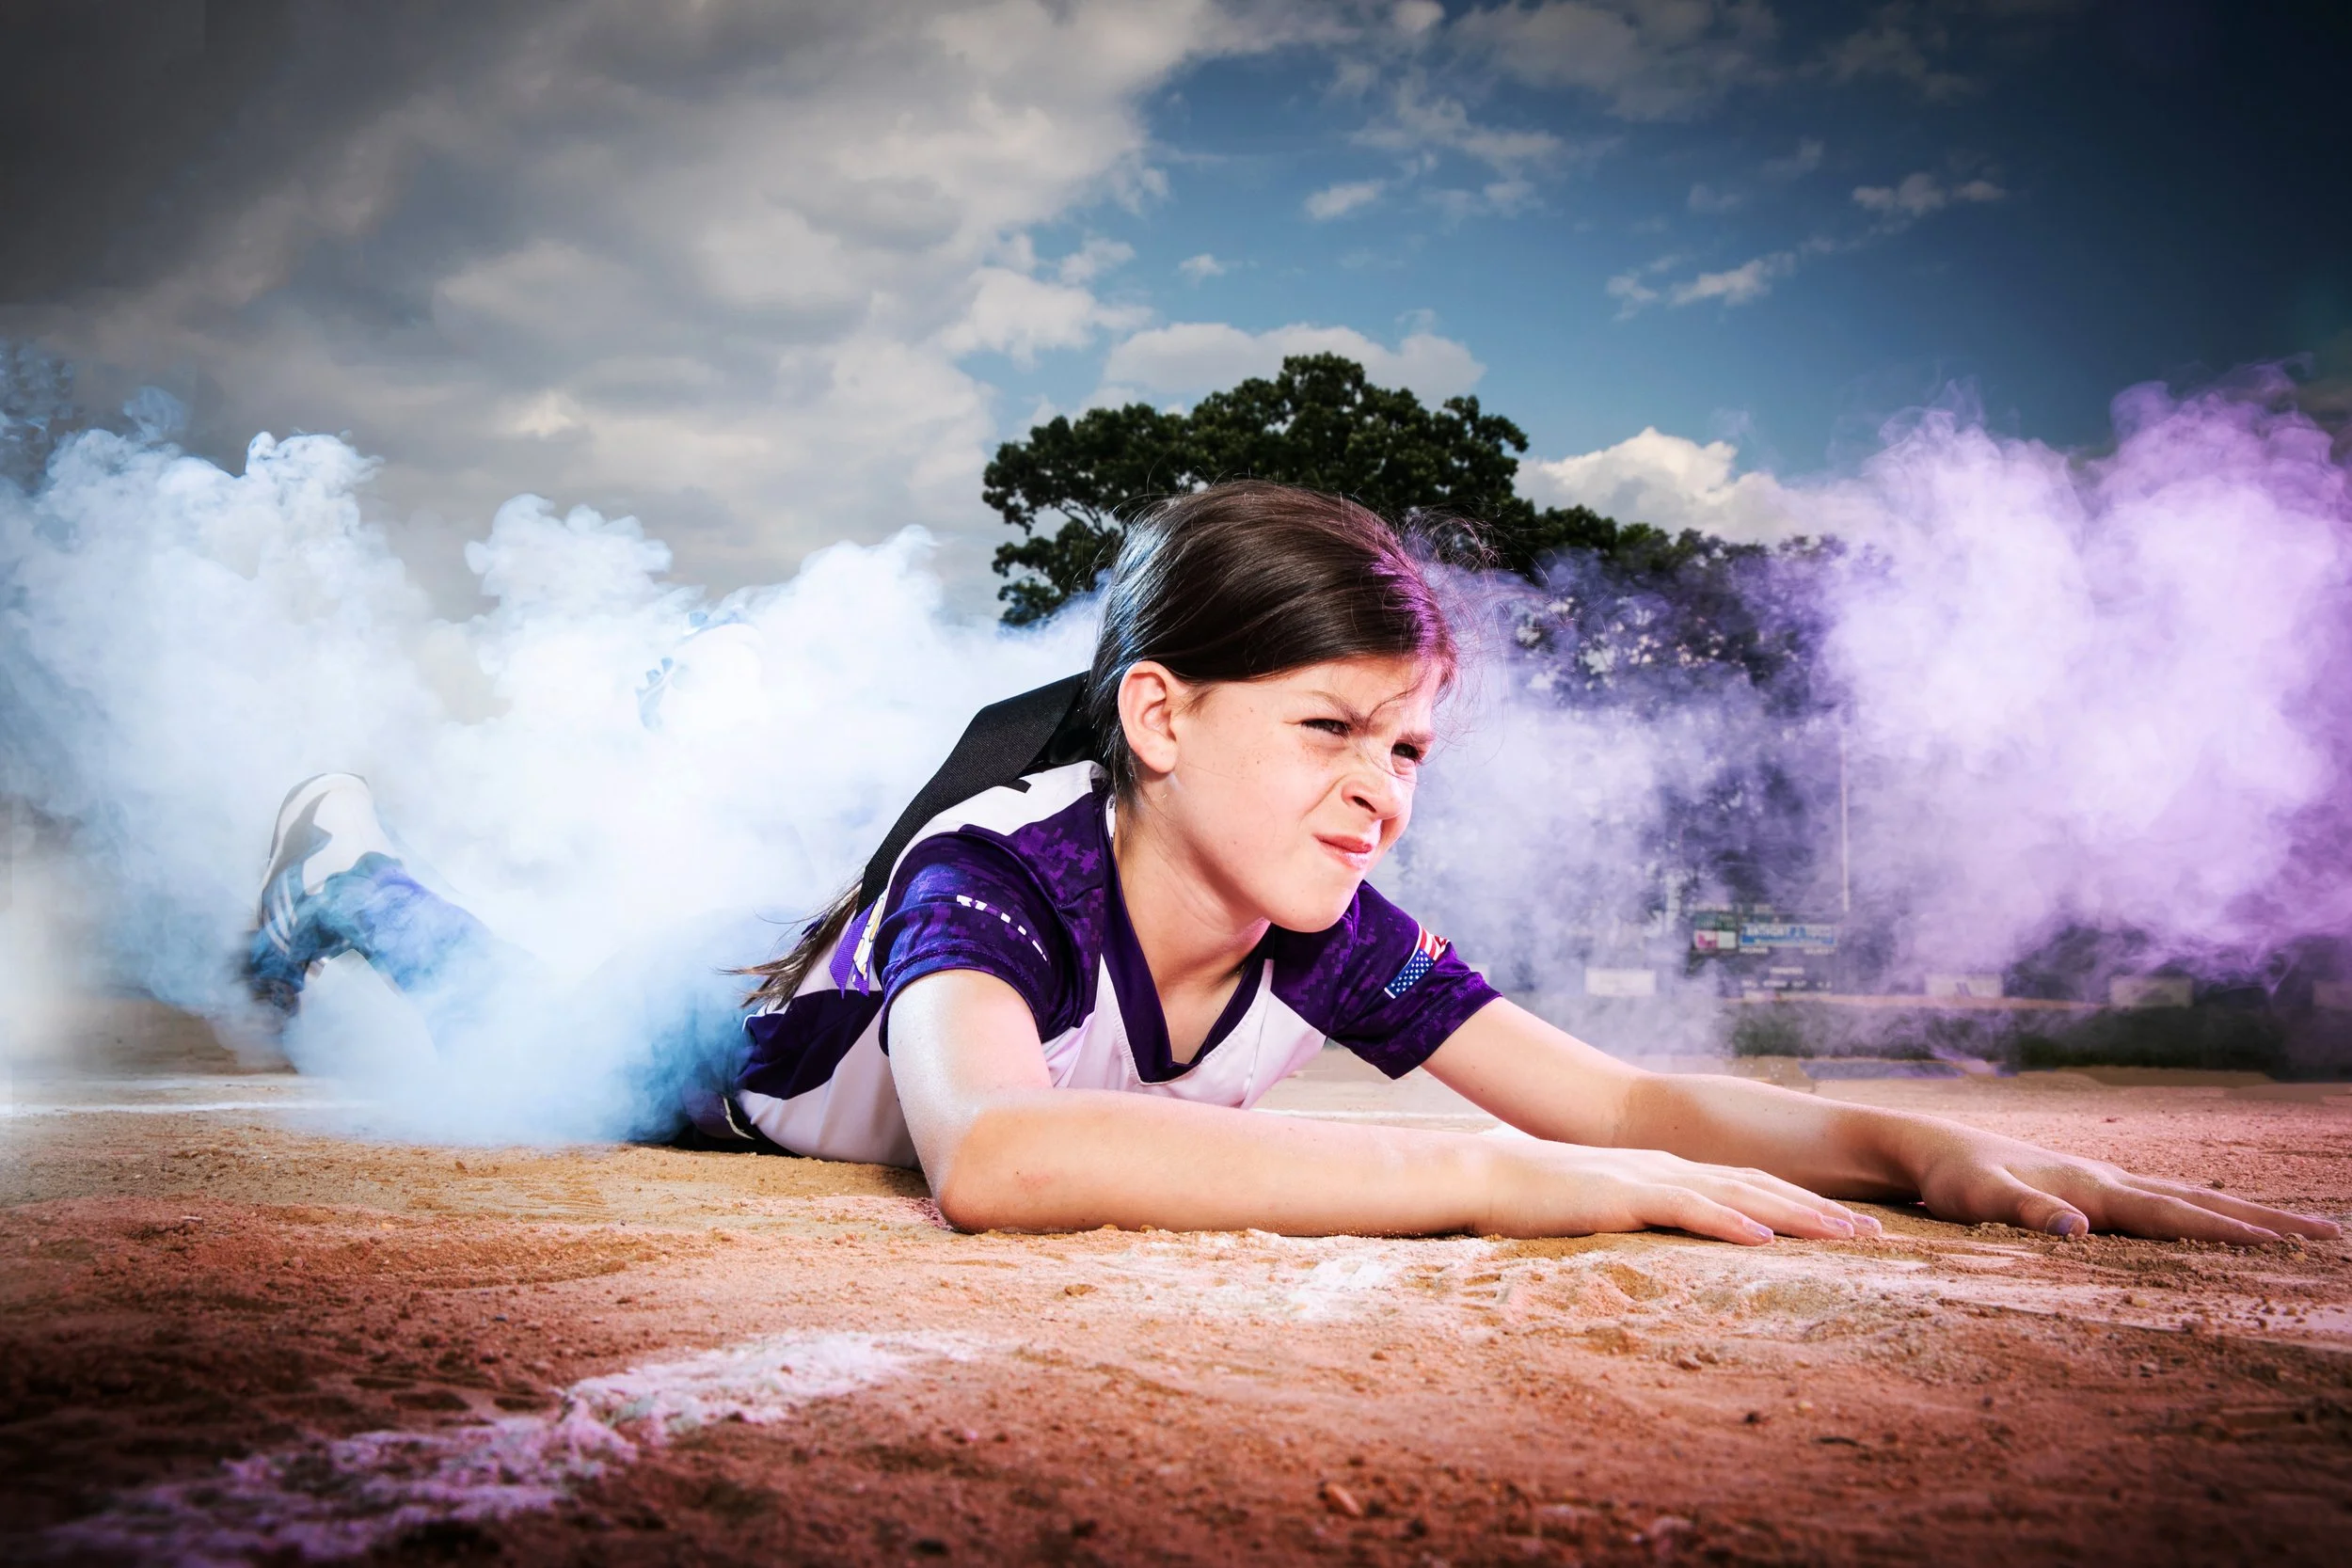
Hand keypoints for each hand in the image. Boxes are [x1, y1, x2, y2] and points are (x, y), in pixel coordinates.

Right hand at [1483, 1140, 1884, 1245]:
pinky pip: (1687, 1210)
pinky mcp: (1624, 1196)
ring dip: (1795, 1215)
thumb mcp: (1603, 1206)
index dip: (1800, 1203)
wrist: (1485, 1173)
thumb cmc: (1537, 1197)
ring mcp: (1649, 1178)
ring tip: (1843, 1234)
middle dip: (1820, 1209)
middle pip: (1760, 1188)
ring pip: (1738, 1196)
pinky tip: (1763, 1236)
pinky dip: (1729, 1222)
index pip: (1748, 1186)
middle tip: (1875, 1232)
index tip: (1846, 1224)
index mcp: (1667, 1171)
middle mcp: (1670, 1167)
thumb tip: (1664, 1236)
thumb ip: (1638, 1215)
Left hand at [1909, 1127, 2340, 1243]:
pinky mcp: (2086, 1188)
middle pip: (2196, 1204)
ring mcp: (2099, 1181)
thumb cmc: (1950, 1177)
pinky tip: (2212, 1219)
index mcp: (2092, 1189)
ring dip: (2238, 1215)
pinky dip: (2197, 1212)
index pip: (2173, 1216)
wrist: (1928, 1145)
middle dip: (2261, 1223)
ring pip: (2182, 1199)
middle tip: (2328, 1237)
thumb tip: (2080, 1231)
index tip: (2288, 1245)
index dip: (2230, 1233)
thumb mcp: (1979, 1199)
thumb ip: (2025, 1213)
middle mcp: (2106, 1181)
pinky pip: (2157, 1203)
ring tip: (2293, 1230)